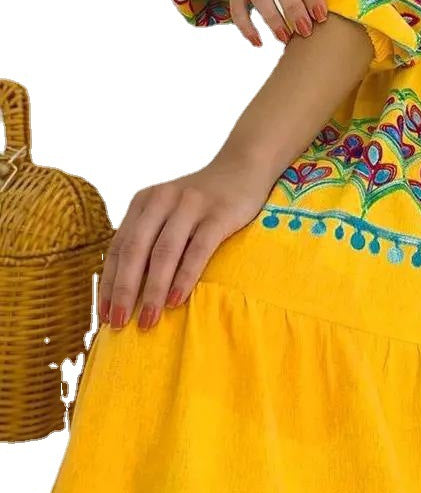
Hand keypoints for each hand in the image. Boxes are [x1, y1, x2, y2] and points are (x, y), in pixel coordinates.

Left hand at [98, 155, 275, 331]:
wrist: (244, 168)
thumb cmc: (203, 202)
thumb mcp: (169, 212)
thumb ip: (150, 238)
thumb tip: (128, 290)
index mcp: (143, 202)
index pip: (118, 248)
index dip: (109, 283)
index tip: (105, 316)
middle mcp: (161, 200)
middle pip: (135, 251)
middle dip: (124, 290)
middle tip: (119, 323)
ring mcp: (190, 205)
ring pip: (163, 252)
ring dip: (152, 290)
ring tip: (147, 320)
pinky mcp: (218, 213)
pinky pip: (197, 249)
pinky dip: (184, 277)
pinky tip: (176, 301)